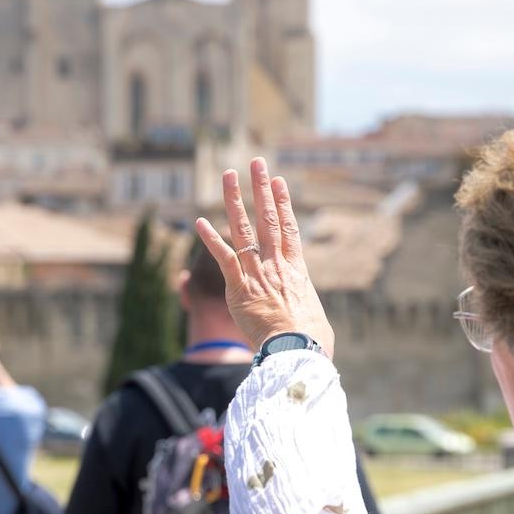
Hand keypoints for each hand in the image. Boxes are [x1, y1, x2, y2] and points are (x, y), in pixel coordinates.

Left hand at [194, 159, 335, 355]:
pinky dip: (210, 239)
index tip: (278, 182)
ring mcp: (257, 273)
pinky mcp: (239, 288)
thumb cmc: (312, 343)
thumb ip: (306, 312)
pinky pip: (222, 258)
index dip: (282, 203)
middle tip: (256, 163)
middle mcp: (277, 265)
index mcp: (297, 271)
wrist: (298, 350)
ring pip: (244, 229)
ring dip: (235, 200)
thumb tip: (311, 322)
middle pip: (268, 219)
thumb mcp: (314, 321)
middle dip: (261, 188)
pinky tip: (199, 221)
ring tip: (230, 175)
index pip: (288, 229)